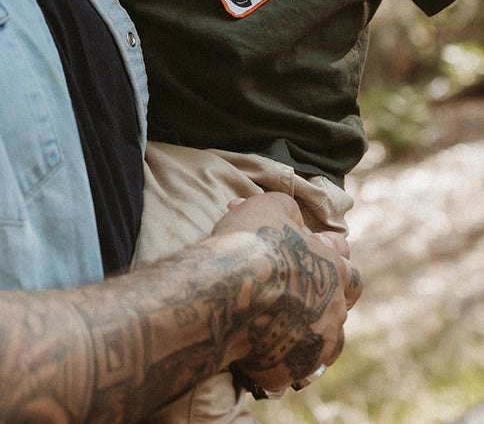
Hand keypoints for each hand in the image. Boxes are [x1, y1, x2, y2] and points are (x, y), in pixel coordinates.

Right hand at [212, 192, 360, 397]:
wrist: (225, 290)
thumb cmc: (250, 243)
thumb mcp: (270, 205)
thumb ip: (289, 210)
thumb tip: (293, 216)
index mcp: (336, 273)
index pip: (351, 271)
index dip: (331, 263)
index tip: (311, 256)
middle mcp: (334, 312)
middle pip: (340, 312)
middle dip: (322, 302)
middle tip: (296, 293)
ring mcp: (314, 346)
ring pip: (323, 347)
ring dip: (308, 336)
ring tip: (284, 328)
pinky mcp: (288, 370)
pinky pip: (288, 370)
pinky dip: (277, 361)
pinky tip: (260, 350)